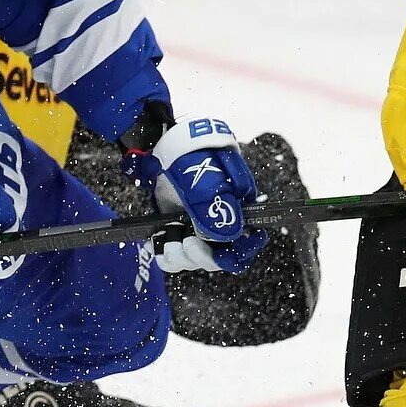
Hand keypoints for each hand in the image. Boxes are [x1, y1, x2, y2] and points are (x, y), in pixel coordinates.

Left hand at [126, 117, 268, 272]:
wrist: (163, 145)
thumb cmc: (193, 154)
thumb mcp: (207, 177)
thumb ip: (217, 205)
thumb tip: (231, 235)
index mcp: (238, 210)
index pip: (247, 244)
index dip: (239, 254)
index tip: (222, 254)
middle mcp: (220, 225)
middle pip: (219, 259)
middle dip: (202, 256)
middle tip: (186, 242)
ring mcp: (197, 230)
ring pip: (195, 261)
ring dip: (181, 256)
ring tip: (169, 235)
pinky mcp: (177, 231)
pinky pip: (174, 257)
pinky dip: (165, 255)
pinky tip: (158, 241)